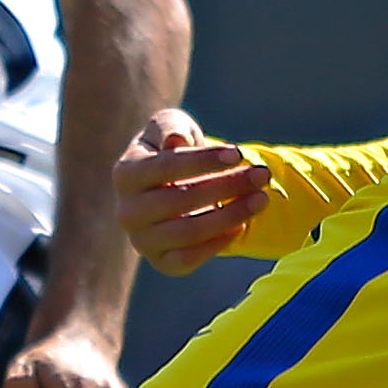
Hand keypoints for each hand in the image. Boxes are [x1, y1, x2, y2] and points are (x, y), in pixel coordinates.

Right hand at [115, 110, 268, 276]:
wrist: (174, 186)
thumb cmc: (175, 149)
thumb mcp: (171, 126)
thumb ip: (171, 127)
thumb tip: (175, 141)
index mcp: (125, 174)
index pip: (166, 167)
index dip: (204, 161)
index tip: (238, 153)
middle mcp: (127, 211)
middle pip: (180, 200)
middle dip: (226, 186)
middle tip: (262, 175)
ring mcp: (141, 240)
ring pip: (188, 232)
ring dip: (231, 215)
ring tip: (261, 198)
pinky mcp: (161, 262)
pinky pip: (188, 259)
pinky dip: (218, 243)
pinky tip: (242, 225)